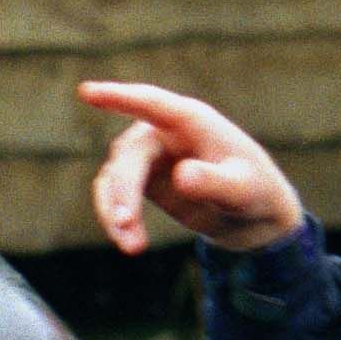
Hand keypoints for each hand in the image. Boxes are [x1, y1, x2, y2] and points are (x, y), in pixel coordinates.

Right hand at [79, 80, 305, 254]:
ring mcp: (147, 154)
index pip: (151, 103)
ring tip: (133, 247)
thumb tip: (181, 176)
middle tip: (127, 225)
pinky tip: (128, 242)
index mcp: (191, 119)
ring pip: (114, 176)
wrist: (251, 214)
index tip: (86, 92)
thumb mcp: (242, 189)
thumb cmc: (254, 190)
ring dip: (116, 210)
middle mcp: (163, 130)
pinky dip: (115, 217)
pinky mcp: (138, 178)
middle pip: (130, 155)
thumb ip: (214, 182)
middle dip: (124, 190)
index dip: (119, 97)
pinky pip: (113, 194)